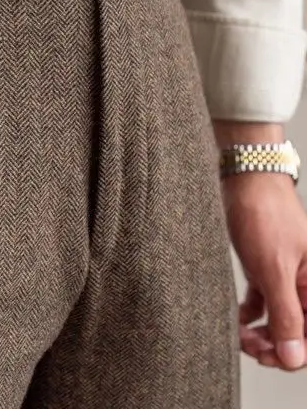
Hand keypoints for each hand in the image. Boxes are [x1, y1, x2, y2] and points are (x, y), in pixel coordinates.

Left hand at [214, 119, 306, 370]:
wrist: (244, 178)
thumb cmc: (264, 215)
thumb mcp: (275, 270)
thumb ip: (286, 314)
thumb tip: (293, 357)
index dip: (293, 353)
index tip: (266, 356)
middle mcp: (305, 283)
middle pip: (297, 330)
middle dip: (274, 343)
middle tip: (247, 346)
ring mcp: (284, 275)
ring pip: (278, 317)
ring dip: (260, 331)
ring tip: (239, 335)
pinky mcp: (263, 266)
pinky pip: (261, 300)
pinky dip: (249, 313)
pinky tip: (236, 318)